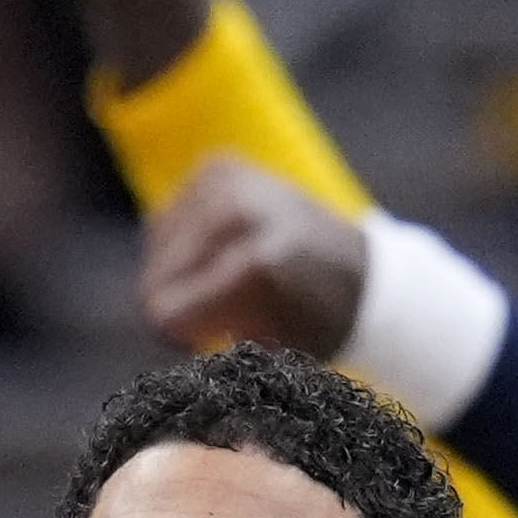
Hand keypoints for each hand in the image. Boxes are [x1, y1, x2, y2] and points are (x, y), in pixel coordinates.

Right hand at [139, 155, 368, 357]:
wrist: (362, 273)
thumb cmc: (314, 325)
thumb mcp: (264, 351)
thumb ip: (202, 337)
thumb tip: (157, 320)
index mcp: (254, 266)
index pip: (164, 310)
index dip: (178, 336)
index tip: (204, 341)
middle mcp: (236, 210)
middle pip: (155, 279)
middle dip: (178, 303)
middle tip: (219, 313)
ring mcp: (226, 180)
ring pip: (155, 248)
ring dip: (179, 274)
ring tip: (223, 282)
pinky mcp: (218, 165)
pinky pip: (166, 220)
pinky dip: (183, 244)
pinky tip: (219, 253)